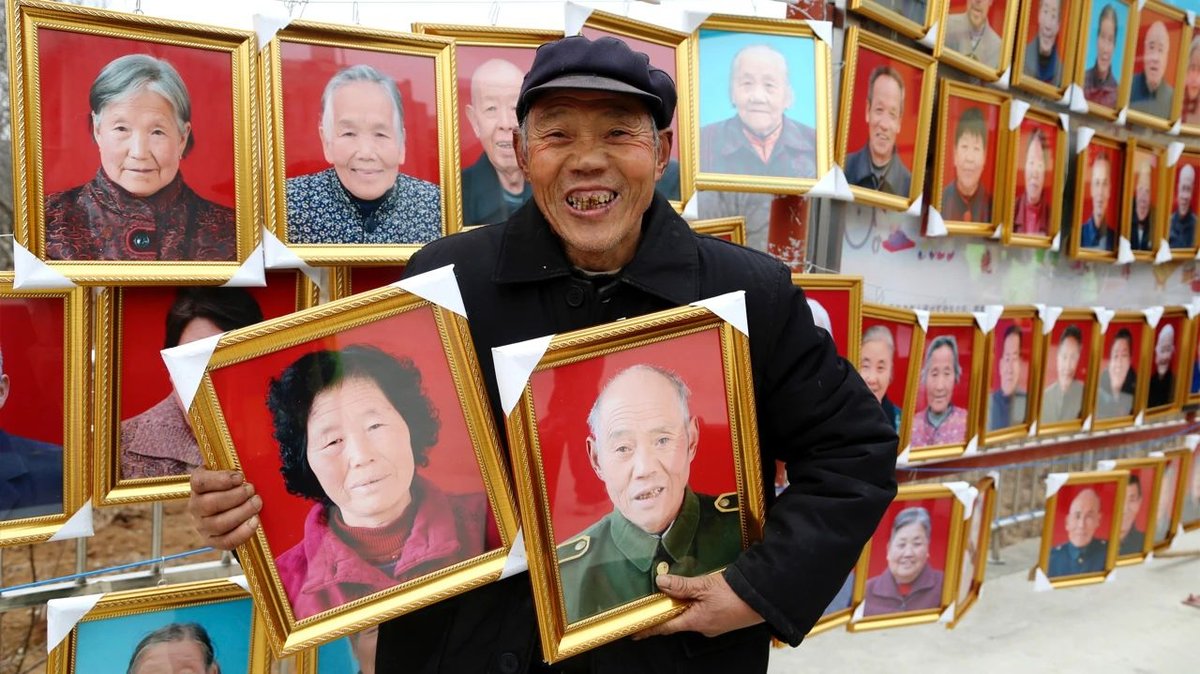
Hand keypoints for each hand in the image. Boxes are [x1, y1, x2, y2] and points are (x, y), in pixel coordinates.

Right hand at [188, 469, 261, 549]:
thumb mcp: (230, 475)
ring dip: (242, 513)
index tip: (240, 477)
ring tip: (256, 503)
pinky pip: (226, 541)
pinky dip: (242, 533)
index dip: (220, 479)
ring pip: (218, 524)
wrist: (227, 509)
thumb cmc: (232, 488)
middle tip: (252, 490)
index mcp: (198, 487)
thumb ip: (236, 471)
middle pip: (210, 504)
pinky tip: (255, 521)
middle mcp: (196, 507)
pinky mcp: (212, 540)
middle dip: (235, 497)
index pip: (199, 482)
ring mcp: (203, 526)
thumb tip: (255, 463)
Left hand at [634, 573, 762, 639]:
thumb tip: (662, 583)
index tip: (636, 633)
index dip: (650, 629)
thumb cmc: (736, 594)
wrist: (763, 598)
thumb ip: (682, 585)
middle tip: (657, 602)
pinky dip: (697, 605)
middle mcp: (703, 628)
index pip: (665, 627)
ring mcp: (714, 626)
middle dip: (669, 611)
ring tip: (680, 592)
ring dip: (685, 606)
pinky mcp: (723, 621)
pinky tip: (700, 595)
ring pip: (692, 616)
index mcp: (695, 621)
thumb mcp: (705, 585)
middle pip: (678, 620)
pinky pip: (704, 614)